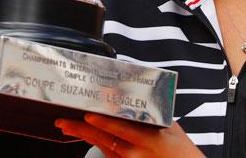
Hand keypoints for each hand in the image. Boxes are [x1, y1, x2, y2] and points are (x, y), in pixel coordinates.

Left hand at [55, 114, 203, 157]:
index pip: (120, 129)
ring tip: (67, 126)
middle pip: (103, 140)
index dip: (102, 122)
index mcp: (148, 139)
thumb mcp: (171, 127)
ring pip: (101, 148)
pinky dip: (96, 144)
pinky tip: (85, 136)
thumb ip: (152, 112)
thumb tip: (134, 95)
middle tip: (64, 121)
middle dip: (81, 130)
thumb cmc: (182, 151)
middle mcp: (136, 154)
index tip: (88, 114)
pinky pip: (107, 156)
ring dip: (84, 136)